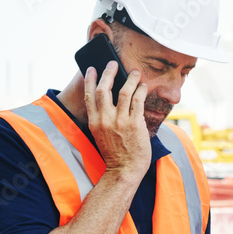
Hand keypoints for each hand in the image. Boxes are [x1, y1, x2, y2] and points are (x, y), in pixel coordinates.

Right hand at [83, 61, 151, 179]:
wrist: (124, 170)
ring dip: (130, 79)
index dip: (90, 80)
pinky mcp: (135, 124)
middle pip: (104, 89)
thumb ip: (102, 119)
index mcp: (94, 122)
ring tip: (135, 72)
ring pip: (124, 92)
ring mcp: (120, 121)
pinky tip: (143, 86)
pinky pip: (138, 101)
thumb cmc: (115, 154)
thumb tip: (109, 101)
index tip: (91, 69)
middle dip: (109, 73)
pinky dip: (140, 91)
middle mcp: (105, 120)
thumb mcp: (100, 135)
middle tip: (113, 63)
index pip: (89, 96)